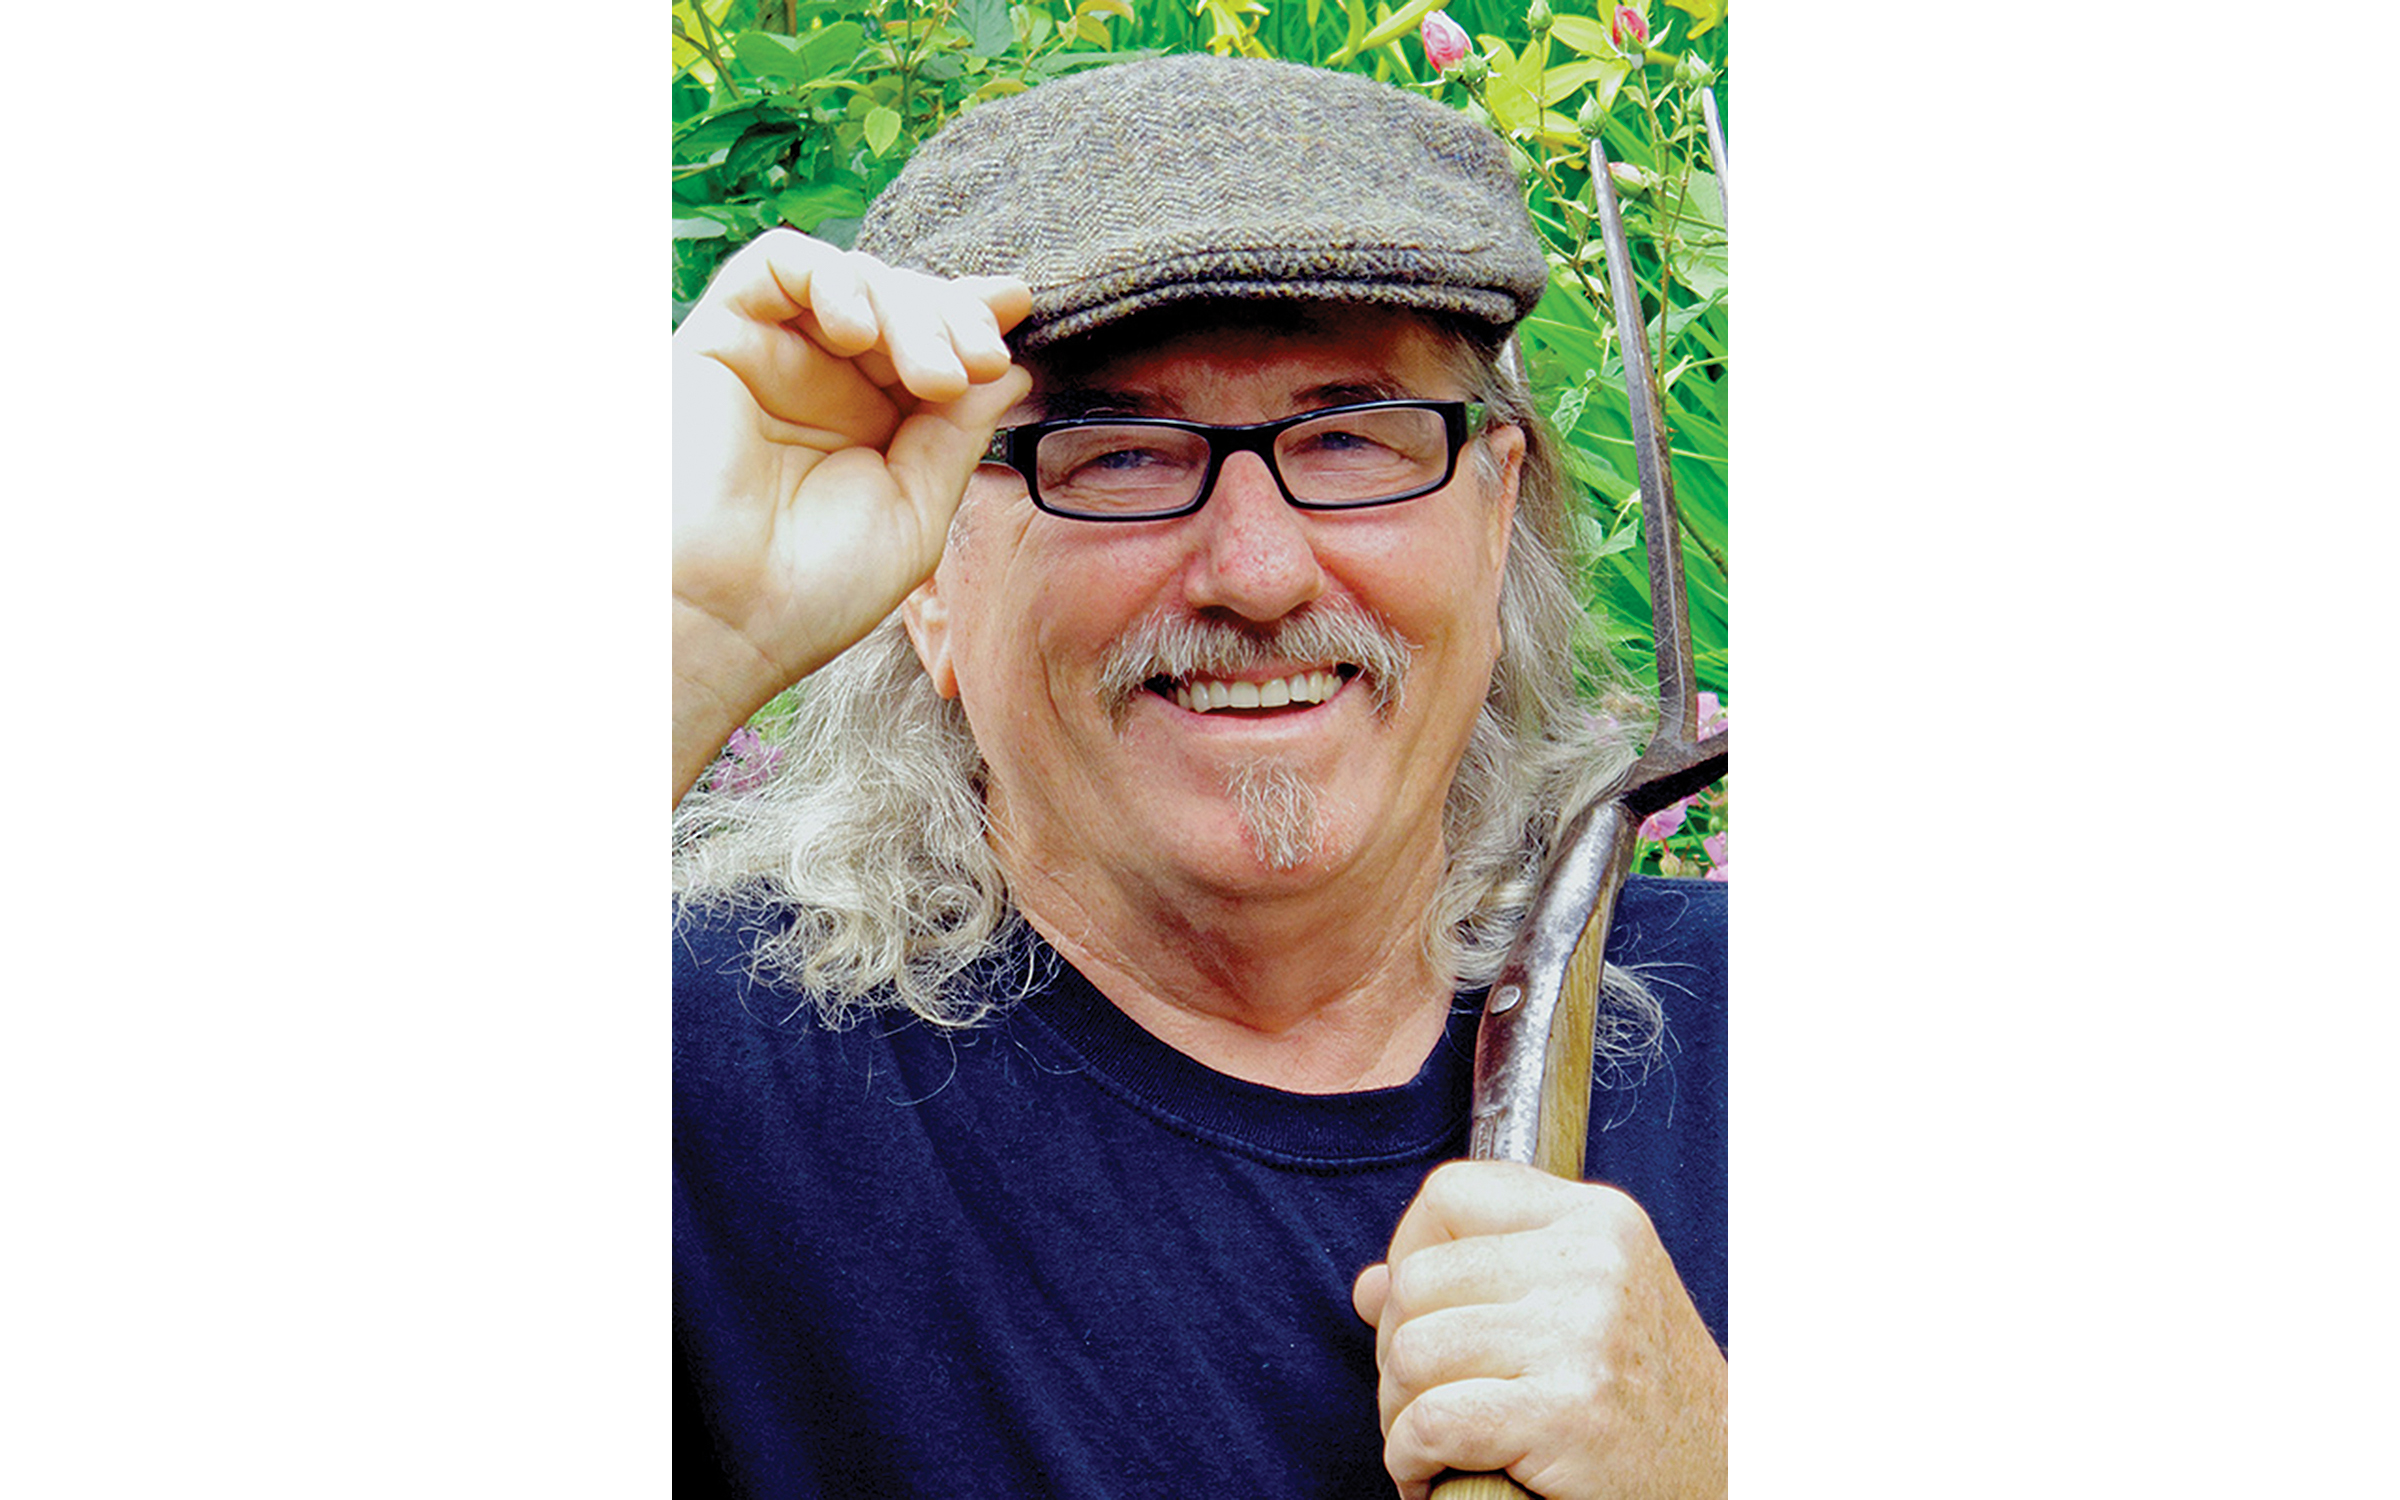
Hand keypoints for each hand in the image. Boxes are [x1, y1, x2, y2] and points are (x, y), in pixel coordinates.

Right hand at [671, 229, 1032, 800]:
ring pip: (854, 277)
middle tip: (982, 361)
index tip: (1019, 309)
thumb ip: (958, 433)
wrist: (723, 620)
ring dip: (909, 308)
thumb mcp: (916, 509)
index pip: (931, 341)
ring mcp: (773, 356)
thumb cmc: (812, 590)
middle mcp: (824, 381)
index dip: (972, 317)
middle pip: (903, 301)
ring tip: (934, 375)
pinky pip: (777, 264)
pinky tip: (860, 332)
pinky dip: (831, 277)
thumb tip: (1009, 364)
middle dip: (953, 320)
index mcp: (873, 422)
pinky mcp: (719, 336)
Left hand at [1350, 1161, 1726, 1499]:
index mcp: (1598, 1220)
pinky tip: (1432, 1475)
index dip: (1411, 1251)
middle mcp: (1592, 1263)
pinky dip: (1411, 1458)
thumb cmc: (1645, 1401)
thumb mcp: (1584, 1307)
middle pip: (1417, 1279)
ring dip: (1401, 1412)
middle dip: (1398, 1351)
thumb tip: (1371, 1287)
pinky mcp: (1565, 1414)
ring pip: (1412, 1351)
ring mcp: (1581, 1335)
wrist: (1724, 1482)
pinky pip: (1430, 1421)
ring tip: (1434, 1440)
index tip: (1423, 1312)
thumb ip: (1481, 1279)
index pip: (1450, 1193)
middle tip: (1428, 1399)